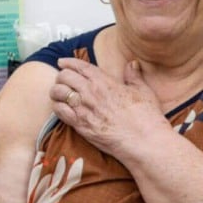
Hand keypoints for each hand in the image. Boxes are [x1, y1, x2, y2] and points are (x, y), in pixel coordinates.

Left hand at [51, 58, 170, 158]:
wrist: (143, 141)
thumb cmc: (146, 117)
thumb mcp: (143, 91)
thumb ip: (134, 76)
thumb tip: (132, 64)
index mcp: (105, 81)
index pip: (80, 66)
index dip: (68, 62)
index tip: (62, 62)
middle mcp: (91, 92)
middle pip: (65, 76)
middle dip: (62, 76)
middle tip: (63, 80)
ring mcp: (84, 109)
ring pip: (58, 92)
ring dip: (56, 91)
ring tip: (58, 93)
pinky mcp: (80, 125)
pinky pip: (59, 111)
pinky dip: (57, 107)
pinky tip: (60, 107)